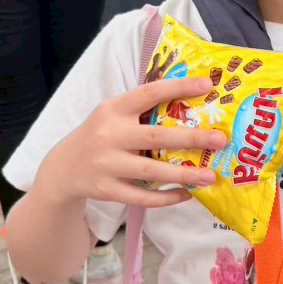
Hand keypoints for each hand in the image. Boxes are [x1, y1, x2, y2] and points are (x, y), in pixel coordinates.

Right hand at [38, 78, 228, 209]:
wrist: (62, 168)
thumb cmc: (100, 136)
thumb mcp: (112, 115)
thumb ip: (142, 110)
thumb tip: (191, 102)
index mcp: (114, 109)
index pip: (148, 94)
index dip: (177, 88)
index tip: (205, 84)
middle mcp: (109, 134)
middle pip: (156, 136)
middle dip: (191, 138)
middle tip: (220, 139)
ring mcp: (107, 164)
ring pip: (151, 171)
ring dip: (183, 174)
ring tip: (210, 176)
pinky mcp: (106, 190)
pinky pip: (142, 197)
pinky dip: (166, 198)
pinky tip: (187, 194)